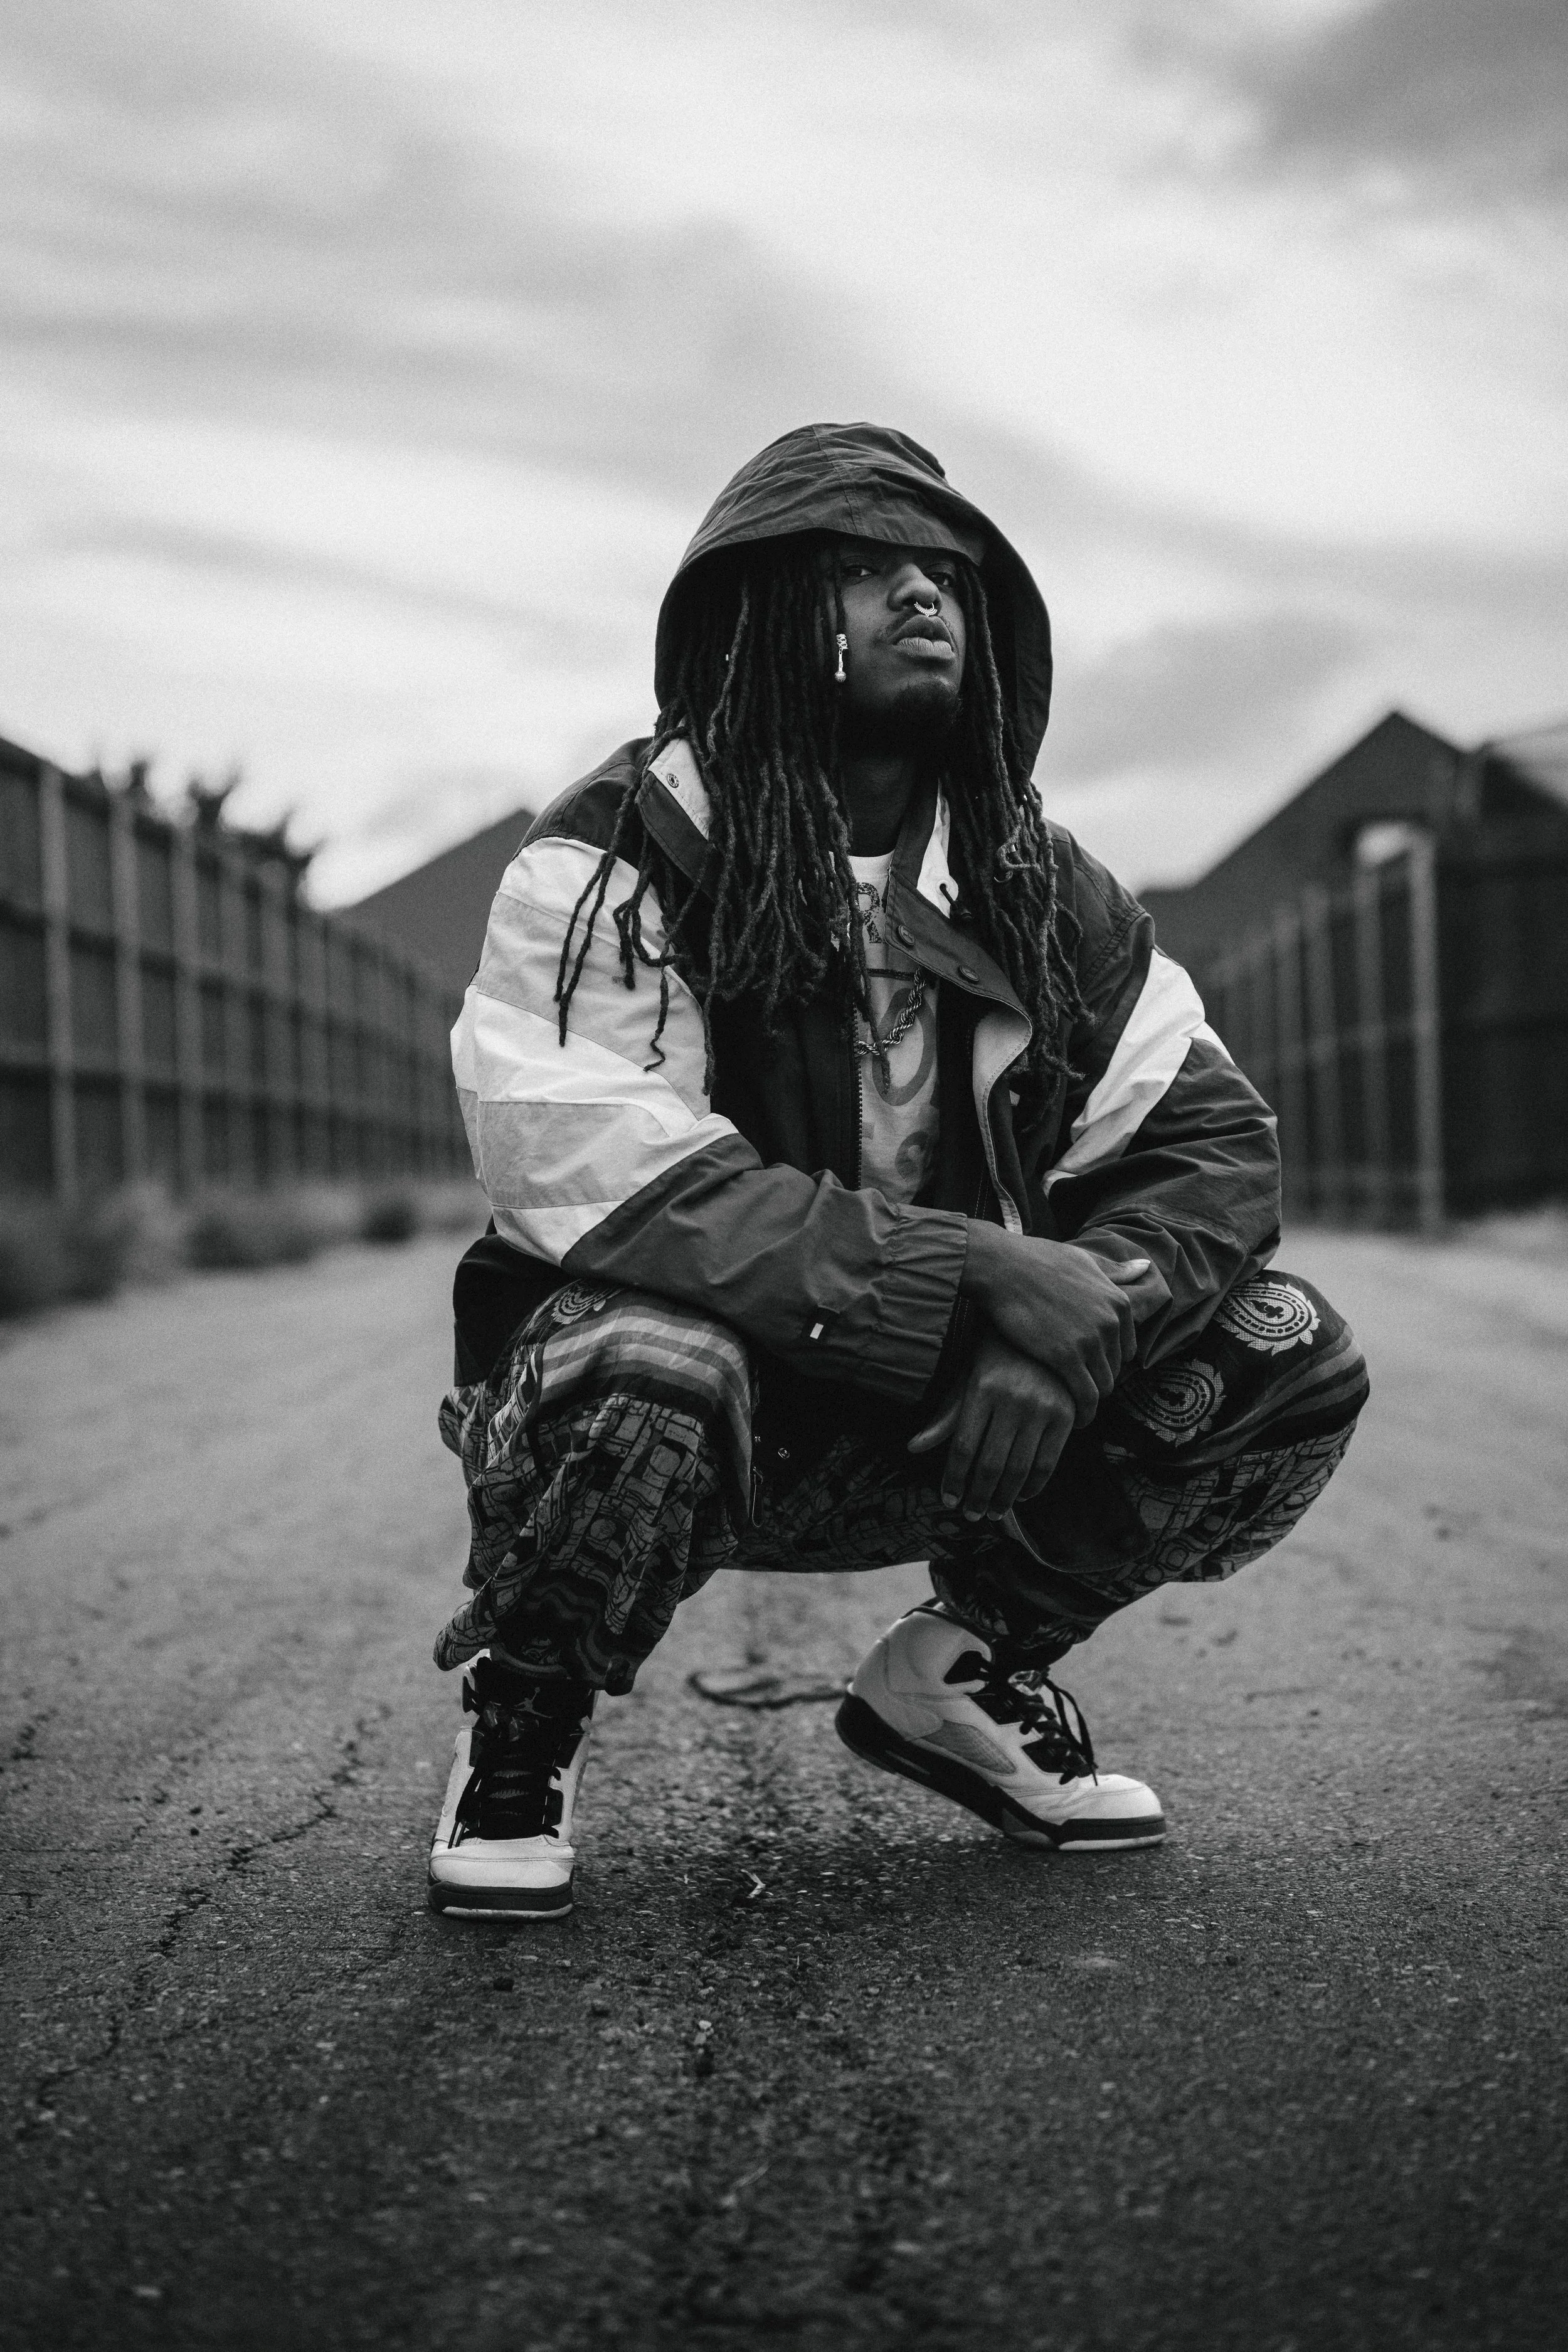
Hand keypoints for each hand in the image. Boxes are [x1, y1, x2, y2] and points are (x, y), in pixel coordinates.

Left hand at [908, 1329, 1076, 1521]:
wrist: (1044, 1333)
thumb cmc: (995, 1360)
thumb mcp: (967, 1381)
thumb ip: (945, 1417)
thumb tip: (913, 1448)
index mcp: (982, 1388)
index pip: (963, 1447)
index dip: (954, 1479)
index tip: (948, 1500)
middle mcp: (1013, 1399)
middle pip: (990, 1465)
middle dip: (978, 1497)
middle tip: (971, 1515)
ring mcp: (1041, 1407)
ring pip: (1019, 1469)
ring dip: (1004, 1499)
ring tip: (993, 1512)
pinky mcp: (1066, 1414)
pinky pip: (1048, 1462)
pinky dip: (1034, 1486)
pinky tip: (1022, 1496)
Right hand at [959, 1226, 1148, 1422]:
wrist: (1002, 1266)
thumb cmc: (1037, 1259)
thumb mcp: (1084, 1259)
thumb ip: (1115, 1271)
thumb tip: (1145, 1267)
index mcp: (1118, 1302)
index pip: (1127, 1349)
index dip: (1108, 1361)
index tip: (1090, 1368)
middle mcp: (1110, 1323)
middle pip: (1115, 1369)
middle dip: (1097, 1379)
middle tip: (1077, 1387)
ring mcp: (1089, 1341)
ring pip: (1103, 1386)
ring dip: (1090, 1398)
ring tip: (1074, 1404)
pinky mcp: (1064, 1357)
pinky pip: (1085, 1397)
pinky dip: (1083, 1412)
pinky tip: (1075, 1418)